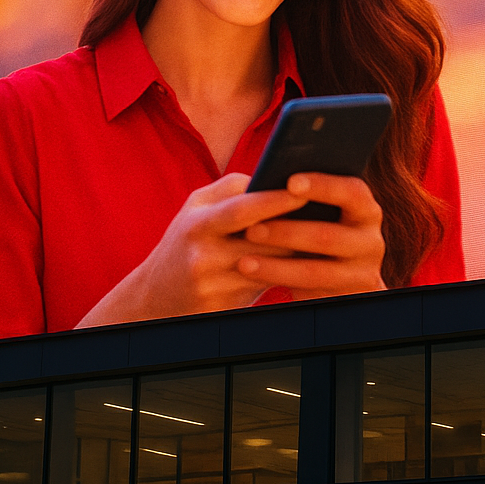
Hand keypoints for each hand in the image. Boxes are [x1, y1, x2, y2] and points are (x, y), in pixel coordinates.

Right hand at [75, 173, 306, 327]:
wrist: (153, 296)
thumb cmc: (185, 241)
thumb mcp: (196, 209)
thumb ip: (232, 189)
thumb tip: (274, 176)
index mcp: (197, 223)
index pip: (242, 209)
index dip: (276, 199)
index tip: (306, 189)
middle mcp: (203, 255)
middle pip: (262, 241)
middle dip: (296, 227)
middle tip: (331, 213)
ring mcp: (213, 285)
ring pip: (268, 266)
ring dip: (297, 252)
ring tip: (327, 237)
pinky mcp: (223, 307)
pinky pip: (263, 287)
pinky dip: (285, 273)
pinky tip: (308, 263)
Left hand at [238, 173, 386, 299]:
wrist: (347, 281)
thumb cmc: (323, 232)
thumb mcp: (326, 215)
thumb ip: (306, 200)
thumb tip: (265, 183)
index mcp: (367, 211)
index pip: (352, 192)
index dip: (322, 185)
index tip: (290, 182)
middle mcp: (371, 242)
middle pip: (327, 236)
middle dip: (285, 232)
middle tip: (250, 229)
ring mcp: (362, 275)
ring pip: (315, 272)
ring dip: (276, 267)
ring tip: (243, 262)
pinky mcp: (346, 299)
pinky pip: (310, 294)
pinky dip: (280, 284)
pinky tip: (256, 279)